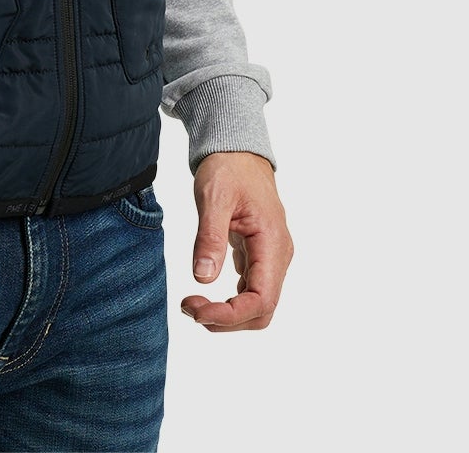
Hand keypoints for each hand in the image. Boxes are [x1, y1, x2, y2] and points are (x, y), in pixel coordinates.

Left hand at [179, 151, 292, 331]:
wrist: (237, 150)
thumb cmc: (228, 168)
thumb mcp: (214, 197)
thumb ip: (210, 237)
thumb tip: (202, 278)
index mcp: (273, 244)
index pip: (261, 300)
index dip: (231, 315)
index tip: (198, 311)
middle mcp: (278, 256)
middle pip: (262, 311)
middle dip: (227, 319)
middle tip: (189, 308)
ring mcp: (270, 258)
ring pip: (257, 305)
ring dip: (227, 314)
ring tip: (192, 304)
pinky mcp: (258, 256)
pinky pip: (250, 290)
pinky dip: (229, 301)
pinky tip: (205, 296)